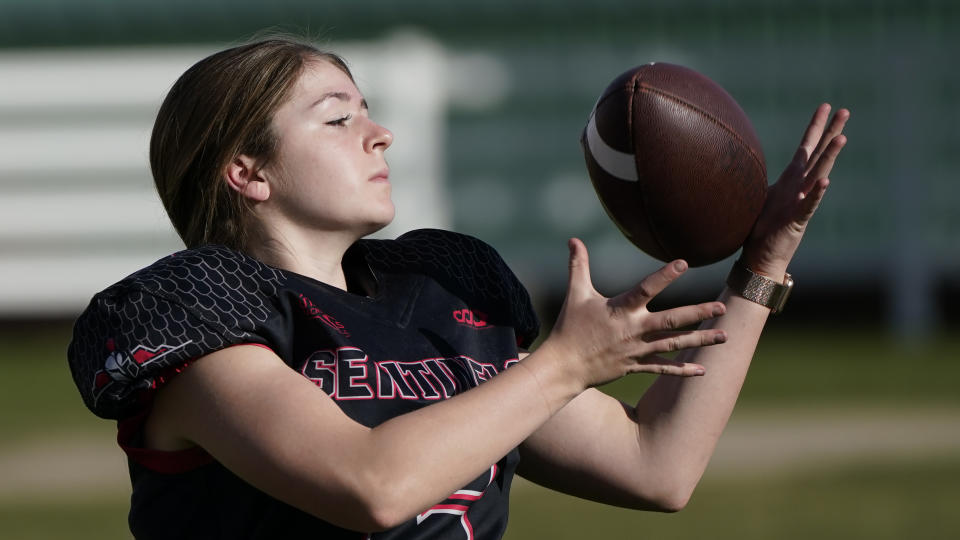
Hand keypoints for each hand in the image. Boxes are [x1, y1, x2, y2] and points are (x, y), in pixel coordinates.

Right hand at [541, 238, 726, 388]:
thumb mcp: (575, 294)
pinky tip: (702, 370)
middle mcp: (633, 330)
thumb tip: (573, 239)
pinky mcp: (635, 366)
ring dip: (700, 340)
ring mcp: (636, 350)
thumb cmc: (569, 327)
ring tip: (725, 335)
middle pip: (671, 321)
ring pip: (674, 344)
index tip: (684, 263)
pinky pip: (663, 368)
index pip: (646, 289)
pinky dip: (682, 370)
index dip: (664, 276)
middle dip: (698, 314)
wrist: (564, 366)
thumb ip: (578, 266)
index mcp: (620, 309)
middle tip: (722, 307)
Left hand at [742, 104, 849, 277]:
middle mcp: (800, 186)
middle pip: (819, 154)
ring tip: (841, 138)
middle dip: (832, 132)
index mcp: (792, 178)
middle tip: (846, 111)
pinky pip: (808, 204)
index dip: (816, 126)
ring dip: (829, 157)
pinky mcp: (797, 219)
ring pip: (819, 175)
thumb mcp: (763, 195)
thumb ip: (769, 178)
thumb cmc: (762, 227)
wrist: (762, 257)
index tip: (826, 105)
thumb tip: (754, 160)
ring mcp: (801, 201)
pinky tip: (825, 181)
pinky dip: (816, 193)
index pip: (807, 146)